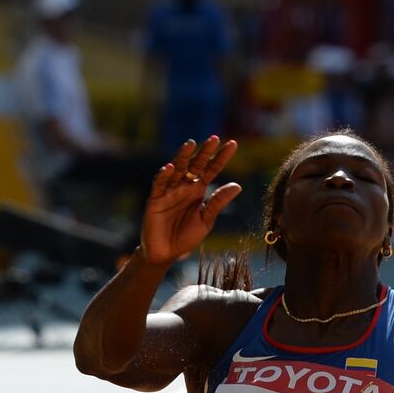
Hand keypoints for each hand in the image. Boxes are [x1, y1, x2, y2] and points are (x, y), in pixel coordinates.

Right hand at [139, 136, 241, 265]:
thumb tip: (238, 185)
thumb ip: (218, 202)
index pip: (211, 169)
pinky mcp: (156, 199)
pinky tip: (170, 167)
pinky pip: (160, 185)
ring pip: (177, 169)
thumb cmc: (186, 236)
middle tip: (214, 138)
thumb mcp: (206, 219)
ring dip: (183, 156)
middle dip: (204, 152)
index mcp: (198, 190)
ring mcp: (169, 191)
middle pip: (195, 165)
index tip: (233, 144)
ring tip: (191, 144)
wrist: (166, 253)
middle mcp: (184, 187)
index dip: (221, 157)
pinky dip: (164, 176)